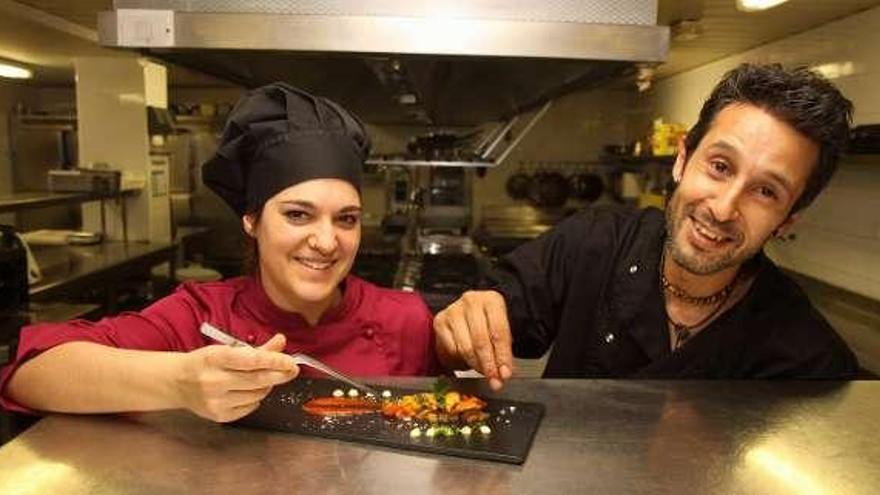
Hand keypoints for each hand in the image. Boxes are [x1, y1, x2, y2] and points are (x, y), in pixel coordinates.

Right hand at [177, 334, 298, 421]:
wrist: (177, 383)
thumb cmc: (205, 363)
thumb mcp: (227, 349)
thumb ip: (257, 348)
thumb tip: (282, 341)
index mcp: (214, 358)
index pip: (251, 360)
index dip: (275, 361)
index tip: (291, 361)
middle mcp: (213, 381)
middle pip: (257, 380)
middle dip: (279, 375)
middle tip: (292, 370)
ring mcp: (215, 401)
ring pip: (257, 395)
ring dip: (267, 386)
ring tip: (264, 378)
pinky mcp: (219, 416)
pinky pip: (250, 407)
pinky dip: (256, 398)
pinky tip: (249, 391)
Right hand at [433, 290, 513, 390]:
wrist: (468, 315)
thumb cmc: (488, 323)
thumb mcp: (500, 333)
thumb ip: (503, 352)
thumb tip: (503, 375)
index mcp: (492, 300)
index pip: (499, 332)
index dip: (502, 356)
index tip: (505, 374)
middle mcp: (471, 301)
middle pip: (481, 340)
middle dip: (488, 365)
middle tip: (494, 380)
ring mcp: (453, 310)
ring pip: (465, 347)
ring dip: (475, 364)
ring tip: (482, 371)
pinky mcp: (440, 321)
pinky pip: (451, 349)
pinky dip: (460, 360)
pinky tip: (467, 360)